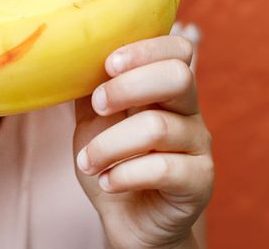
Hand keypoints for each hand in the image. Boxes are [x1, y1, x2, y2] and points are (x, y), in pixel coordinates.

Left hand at [72, 35, 213, 248]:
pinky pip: (164, 169)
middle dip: (128, 87)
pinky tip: (106, 182)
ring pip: (158, 127)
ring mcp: (198, 146)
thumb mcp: (93, 116)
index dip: (144, 49)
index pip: (176, 49)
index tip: (107, 64)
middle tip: (98, 105)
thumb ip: (90, 84)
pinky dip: (124, 174)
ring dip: (109, 144)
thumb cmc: (111, 158)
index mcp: (165, 86)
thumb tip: (68, 51)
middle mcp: (189, 110)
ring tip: (87, 161)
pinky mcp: (200, 182)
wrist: (127, 218)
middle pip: (178, 77)